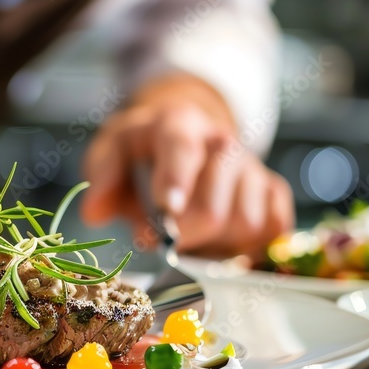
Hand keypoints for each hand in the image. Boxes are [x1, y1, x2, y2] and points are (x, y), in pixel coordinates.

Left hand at [80, 74, 293, 257]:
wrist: (183, 136)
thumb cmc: (143, 151)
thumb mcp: (111, 150)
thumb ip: (102, 176)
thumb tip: (95, 211)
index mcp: (180, 125)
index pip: (183, 150)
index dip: (176, 182)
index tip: (166, 213)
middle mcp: (223, 142)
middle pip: (214, 209)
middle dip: (184, 235)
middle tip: (160, 236)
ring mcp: (253, 166)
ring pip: (246, 224)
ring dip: (215, 240)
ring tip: (190, 228)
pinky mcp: (272, 189)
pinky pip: (273, 228)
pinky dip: (249, 243)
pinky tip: (223, 237)